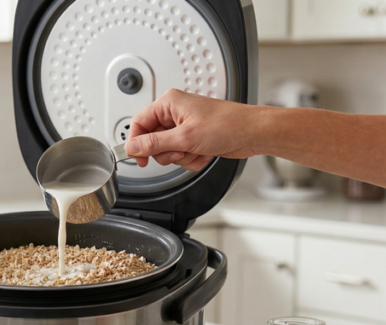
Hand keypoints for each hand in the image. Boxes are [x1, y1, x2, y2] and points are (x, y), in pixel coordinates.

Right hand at [125, 88, 261, 170]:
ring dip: (182, 157)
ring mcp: (185, 126)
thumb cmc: (227, 125)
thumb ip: (155, 144)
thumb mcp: (185, 137)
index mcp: (169, 103)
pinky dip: (192, 159)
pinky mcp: (194, 138)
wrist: (252, 133)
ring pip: (168, 151)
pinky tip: (205, 153)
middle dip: (168, 152)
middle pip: (153, 141)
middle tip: (180, 151)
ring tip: (197, 150)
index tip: (138, 159)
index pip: (139, 123)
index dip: (136, 143)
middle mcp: (175, 113)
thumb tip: (133, 147)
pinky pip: (182, 156)